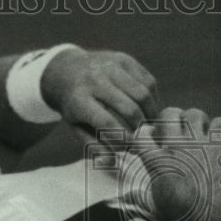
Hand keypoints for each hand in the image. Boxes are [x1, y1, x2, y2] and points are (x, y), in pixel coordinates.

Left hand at [41, 48, 157, 145]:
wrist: (68, 71)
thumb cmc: (75, 107)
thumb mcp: (76, 128)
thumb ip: (94, 146)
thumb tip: (113, 160)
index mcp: (79, 99)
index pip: (107, 122)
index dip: (124, 139)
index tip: (132, 148)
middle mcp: (95, 79)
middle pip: (130, 108)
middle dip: (140, 128)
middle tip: (143, 137)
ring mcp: (111, 66)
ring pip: (143, 94)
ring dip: (151, 114)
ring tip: (148, 124)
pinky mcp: (125, 59)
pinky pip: (148, 82)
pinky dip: (153, 99)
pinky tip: (147, 108)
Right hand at [130, 107, 220, 220]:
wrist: (214, 219)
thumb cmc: (183, 216)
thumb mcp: (154, 207)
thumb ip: (138, 198)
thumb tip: (121, 199)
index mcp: (155, 161)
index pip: (142, 133)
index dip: (149, 131)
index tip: (156, 137)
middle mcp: (174, 148)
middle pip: (168, 113)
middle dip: (173, 117)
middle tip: (180, 128)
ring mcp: (197, 145)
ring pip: (194, 113)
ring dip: (198, 119)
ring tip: (202, 129)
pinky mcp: (219, 146)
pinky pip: (220, 122)